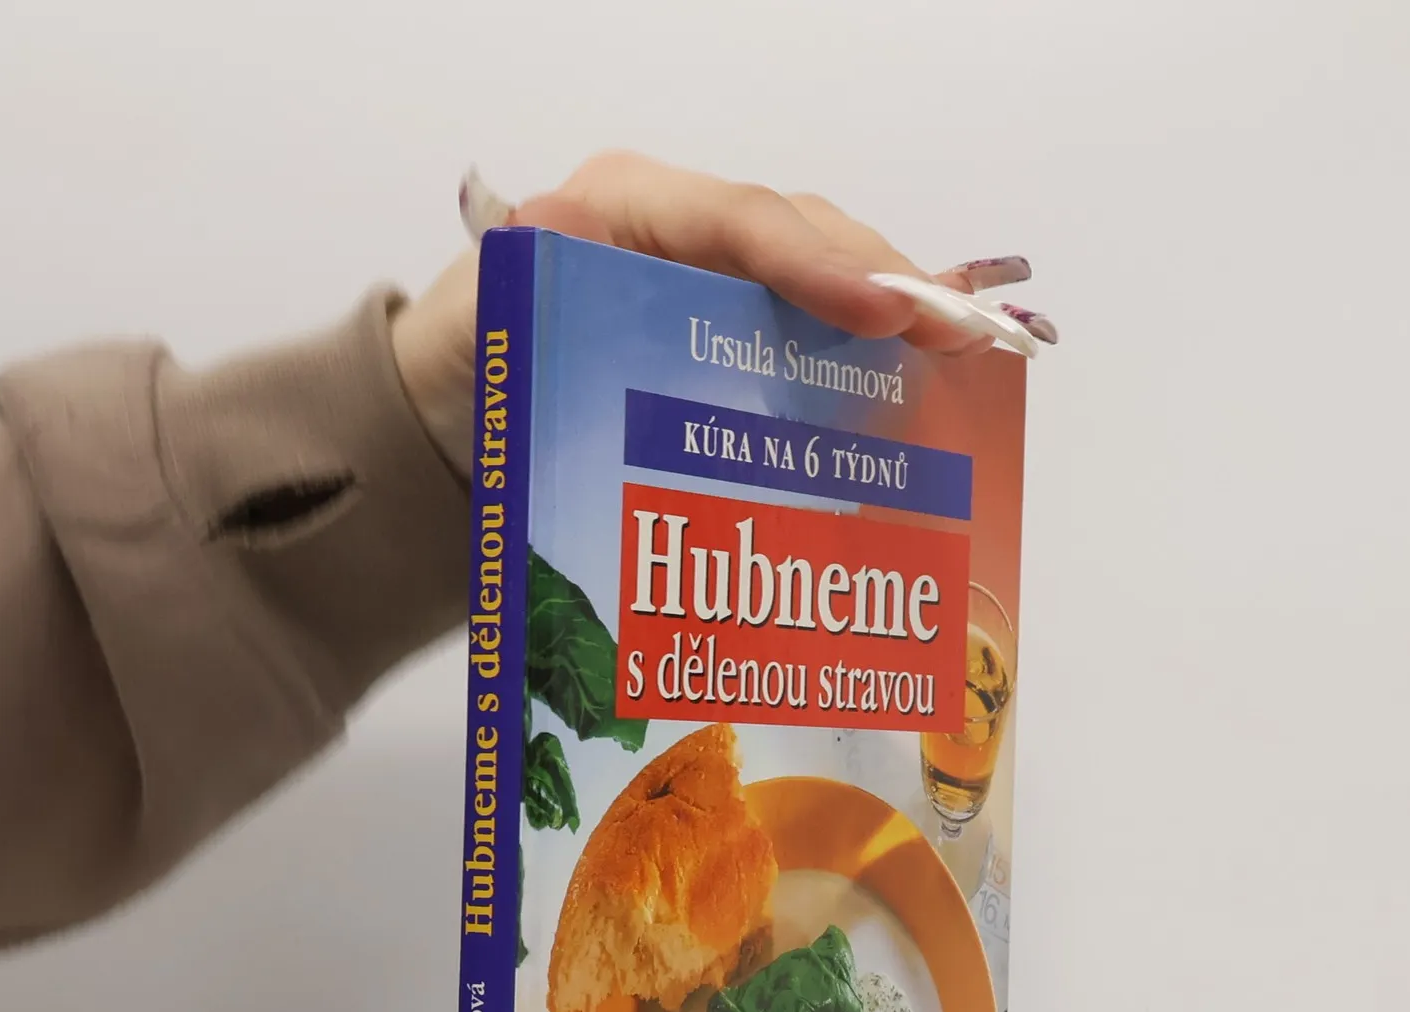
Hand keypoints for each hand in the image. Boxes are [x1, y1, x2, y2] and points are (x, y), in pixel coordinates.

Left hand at [391, 152, 1036, 482]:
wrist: (450, 407)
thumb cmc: (468, 365)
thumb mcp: (489, 327)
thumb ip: (533, 298)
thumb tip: (578, 257)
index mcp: (625, 207)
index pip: (739, 219)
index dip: (817, 262)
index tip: (883, 312)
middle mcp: (681, 230)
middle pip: (802, 236)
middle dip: (882, 281)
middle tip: (954, 337)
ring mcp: (713, 278)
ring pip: (819, 279)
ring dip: (890, 318)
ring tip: (959, 361)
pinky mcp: (730, 326)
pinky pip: (809, 328)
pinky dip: (865, 357)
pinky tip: (916, 396)